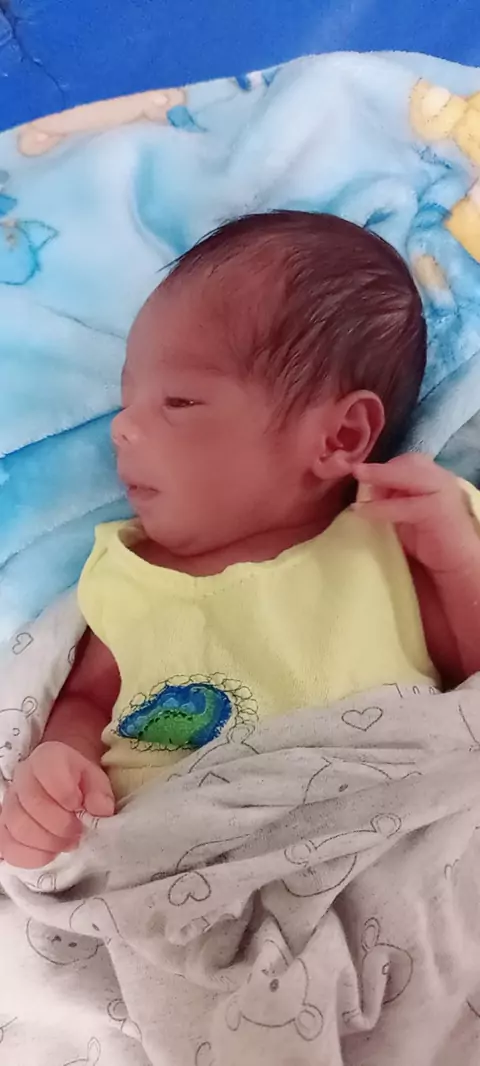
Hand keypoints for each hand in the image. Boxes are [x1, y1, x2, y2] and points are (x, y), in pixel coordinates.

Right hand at [0, 741, 114, 868]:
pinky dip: (33, 856)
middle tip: (77, 832)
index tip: (80, 806)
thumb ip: (100, 793)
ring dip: (48, 842)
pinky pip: (9, 847)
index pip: (49, 772)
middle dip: (60, 825)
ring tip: (67, 843)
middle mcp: (22, 778)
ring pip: (18, 828)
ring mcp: (9, 804)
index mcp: (46, 759)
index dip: (66, 794)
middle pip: (32, 804)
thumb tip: (101, 811)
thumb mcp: (95, 779)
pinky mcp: (4, 828)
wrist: (60, 783)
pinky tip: (51, 852)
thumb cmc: (78, 782)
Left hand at [353, 454, 478, 575]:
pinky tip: (363, 511)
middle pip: (409, 462)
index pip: (409, 462)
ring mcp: (443, 492)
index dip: (385, 466)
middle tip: (356, 471)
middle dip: (381, 467)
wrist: (457, 565)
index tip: (361, 471)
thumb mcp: (408, 513)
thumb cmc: (432, 541)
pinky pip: (405, 504)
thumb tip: (367, 488)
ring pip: (408, 474)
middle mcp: (442, 479)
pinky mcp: (437, 511)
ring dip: (379, 476)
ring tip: (357, 476)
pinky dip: (381, 507)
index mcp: (435, 478)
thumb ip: (394, 498)